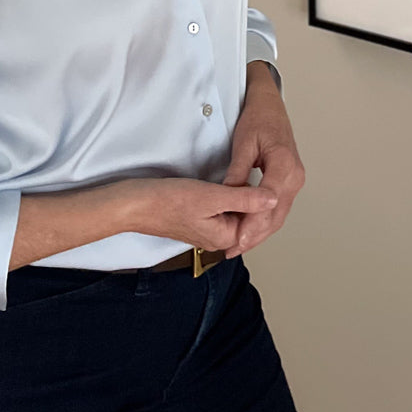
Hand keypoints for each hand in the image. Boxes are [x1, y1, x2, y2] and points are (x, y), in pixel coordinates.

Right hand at [123, 176, 276, 252]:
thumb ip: (244, 198)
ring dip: (249, 196)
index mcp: (225, 237)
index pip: (258, 220)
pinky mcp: (201, 219)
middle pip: (250, 218)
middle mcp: (219, 238)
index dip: (269, 199)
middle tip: (270, 173)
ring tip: (258, 175)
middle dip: (261, 199)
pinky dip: (235, 197)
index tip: (276, 176)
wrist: (135, 204)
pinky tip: (238, 183)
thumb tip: (273, 199)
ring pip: (239, 212)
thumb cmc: (168, 201)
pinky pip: (226, 209)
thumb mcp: (212, 197)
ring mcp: (209, 229)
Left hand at [223, 62, 305, 254]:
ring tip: (238, 246)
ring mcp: (295, 180)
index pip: (268, 203)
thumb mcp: (243, 144)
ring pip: (278, 215)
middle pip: (275, 215)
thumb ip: (237, 173)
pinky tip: (250, 231)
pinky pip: (279, 207)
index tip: (236, 240)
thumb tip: (227, 199)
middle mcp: (295, 176)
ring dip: (260, 232)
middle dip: (254, 235)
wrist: (270, 104)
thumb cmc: (258, 118)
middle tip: (232, 250)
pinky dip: (265, 222)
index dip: (251, 225)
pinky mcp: (290, 181)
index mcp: (284, 165)